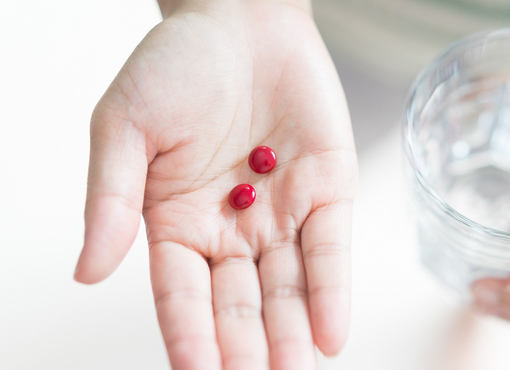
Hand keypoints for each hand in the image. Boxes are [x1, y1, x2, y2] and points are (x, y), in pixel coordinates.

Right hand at [73, 2, 356, 368]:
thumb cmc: (176, 65)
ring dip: (291, 335)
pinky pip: (331, 248)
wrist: (241, 17)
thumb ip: (110, 198)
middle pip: (239, 304)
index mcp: (176, 223)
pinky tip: (331, 335)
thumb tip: (86, 270)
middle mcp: (231, 230)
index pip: (182, 294)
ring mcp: (282, 214)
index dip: (189, 334)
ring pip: (287, 288)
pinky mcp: (328, 190)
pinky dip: (332, 290)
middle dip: (246, 350)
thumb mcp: (124, 125)